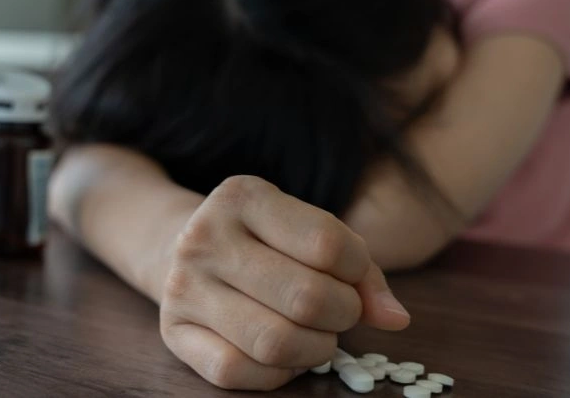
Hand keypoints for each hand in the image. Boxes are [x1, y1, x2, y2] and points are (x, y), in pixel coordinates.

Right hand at [159, 175, 409, 390]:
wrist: (181, 248)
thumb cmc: (264, 241)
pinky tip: (286, 356)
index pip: (327, 244)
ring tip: (318, 335)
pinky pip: (237, 371)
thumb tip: (395, 318)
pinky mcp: (174, 331)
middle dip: (343, 315)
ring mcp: (183, 286)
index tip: (353, 279)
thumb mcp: (307, 230)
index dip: (358, 273)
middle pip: (306, 298)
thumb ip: (360, 268)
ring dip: (316, 349)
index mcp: (243, 196)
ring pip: (274, 342)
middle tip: (342, 313)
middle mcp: (205, 237)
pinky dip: (277, 374)